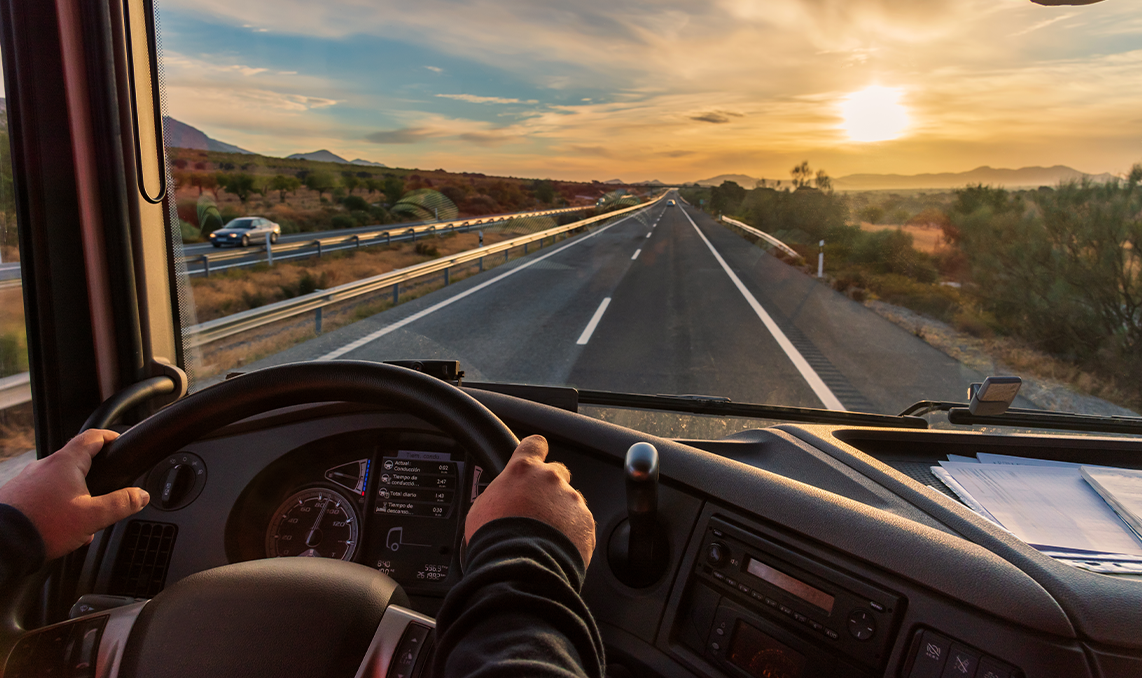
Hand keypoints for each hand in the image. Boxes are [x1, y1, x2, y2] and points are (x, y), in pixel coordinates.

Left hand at [0, 429, 149, 559]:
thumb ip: (121, 504)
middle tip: (103, 490)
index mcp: (65, 463)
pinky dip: (52, 505)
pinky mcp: (13, 496)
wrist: (2, 544)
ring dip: (71, 495)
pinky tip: (56, 526)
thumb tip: (141, 495)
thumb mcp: (93, 517)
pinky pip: (39, 495)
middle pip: (74, 461)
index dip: (108, 437)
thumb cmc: (44, 525)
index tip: (117, 441)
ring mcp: (25, 480)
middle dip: (91, 476)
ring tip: (78, 518)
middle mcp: (42, 466)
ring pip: (56, 481)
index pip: (91, 437)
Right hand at [465, 435, 595, 567]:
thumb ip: (500, 493)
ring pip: (570, 500)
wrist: (519, 567)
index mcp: (522, 471)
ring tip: (545, 537)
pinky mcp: (585, 522)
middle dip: (549, 488)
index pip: (534, 444)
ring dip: (561, 513)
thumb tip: (502, 498)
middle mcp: (550, 479)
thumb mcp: (483, 508)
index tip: (535, 455)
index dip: (535, 450)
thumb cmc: (495, 539)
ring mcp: (571, 500)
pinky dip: (572, 534)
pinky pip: (581, 523)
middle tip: (536, 510)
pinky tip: (557, 548)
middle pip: (557, 473)